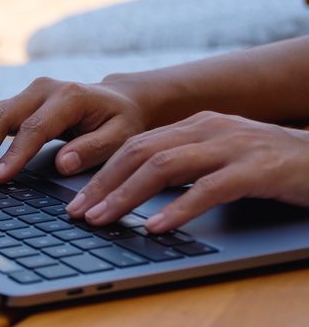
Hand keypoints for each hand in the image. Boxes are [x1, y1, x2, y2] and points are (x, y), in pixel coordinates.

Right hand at [0, 77, 150, 182]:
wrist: (120, 100)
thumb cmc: (123, 122)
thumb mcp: (122, 137)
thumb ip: (94, 149)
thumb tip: (62, 163)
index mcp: (68, 96)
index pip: (34, 128)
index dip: (13, 155)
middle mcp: (41, 89)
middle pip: (0, 116)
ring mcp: (26, 94)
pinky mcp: (17, 103)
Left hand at [67, 112, 308, 231]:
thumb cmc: (274, 164)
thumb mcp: (223, 156)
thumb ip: (187, 164)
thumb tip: (139, 189)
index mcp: (196, 125)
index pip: (135, 145)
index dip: (102, 172)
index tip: (78, 199)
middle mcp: (208, 129)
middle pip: (139, 153)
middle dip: (104, 183)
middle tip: (78, 212)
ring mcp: (231, 147)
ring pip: (164, 167)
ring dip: (127, 196)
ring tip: (104, 219)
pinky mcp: (256, 170)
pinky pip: (208, 189)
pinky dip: (178, 209)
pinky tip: (156, 226)